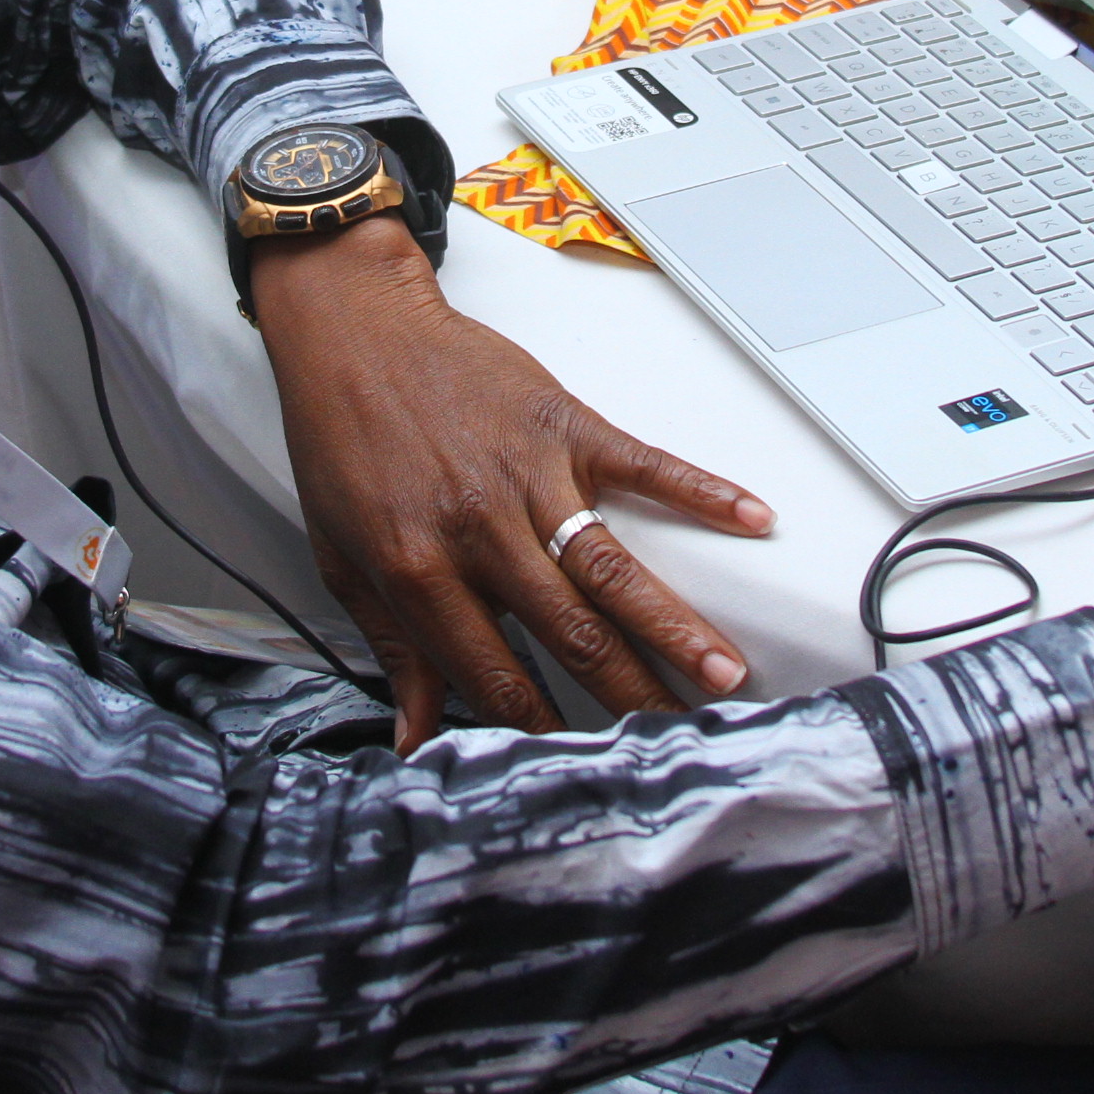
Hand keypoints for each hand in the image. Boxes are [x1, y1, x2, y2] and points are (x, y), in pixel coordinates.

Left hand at [251, 216, 774, 750]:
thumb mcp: (342, 556)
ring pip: (612, 564)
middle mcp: (479, 527)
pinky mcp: (562, 423)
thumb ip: (392, 648)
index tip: (579, 764)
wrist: (351, 329)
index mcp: (419, 568)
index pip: (493, 671)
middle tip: (678, 739)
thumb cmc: (341, 440)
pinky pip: (643, 463)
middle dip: (630, 694)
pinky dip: (701, 491)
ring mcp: (528, 473)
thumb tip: (414, 735)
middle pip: (571, 631)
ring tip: (725, 673)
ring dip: (674, 623)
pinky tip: (752, 518)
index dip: (538, 725)